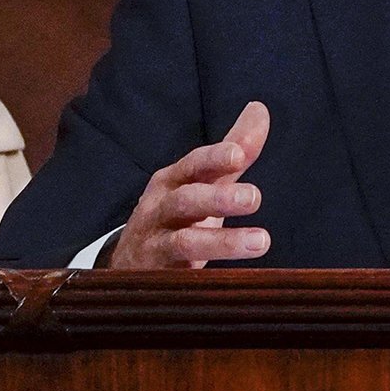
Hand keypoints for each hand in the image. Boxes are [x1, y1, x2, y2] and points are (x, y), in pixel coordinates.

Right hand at [105, 101, 270, 268]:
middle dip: (218, 198)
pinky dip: (201, 280)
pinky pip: (178, 280)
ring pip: (183, 242)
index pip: (193, 165)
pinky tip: (230, 281)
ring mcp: (155, 245)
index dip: (214, 158)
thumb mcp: (201, 180)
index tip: (238, 155)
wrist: (129, 264)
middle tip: (254, 197)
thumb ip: (233, 149)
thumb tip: (260, 109)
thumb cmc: (176, 215)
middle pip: (186, 200)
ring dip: (222, 242)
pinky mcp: (157, 280)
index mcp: (172, 181)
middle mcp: (160, 209)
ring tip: (261, 241)